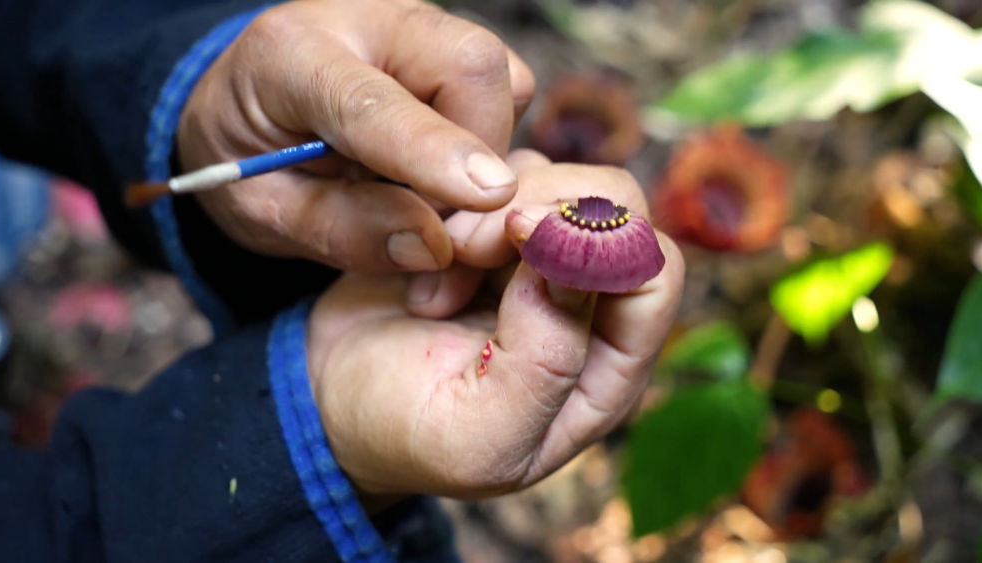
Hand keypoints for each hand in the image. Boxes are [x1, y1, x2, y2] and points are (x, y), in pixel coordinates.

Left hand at [176, 0, 534, 271]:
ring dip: (485, 150)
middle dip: (477, 153)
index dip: (432, 150)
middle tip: (437, 214)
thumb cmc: (248, 163)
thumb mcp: (266, 214)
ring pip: (503, 77)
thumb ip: (344, 230)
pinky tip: (437, 159)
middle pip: (468, 64)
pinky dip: (488, 138)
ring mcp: (414, 24)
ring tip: (426, 185)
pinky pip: (508, 89)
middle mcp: (362, 19)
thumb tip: (437, 245)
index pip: (374, 103)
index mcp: (291, 58)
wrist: (244, 110)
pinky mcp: (449, 43)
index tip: (487, 194)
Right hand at [305, 159, 684, 499]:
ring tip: (435, 264)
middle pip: (617, 208)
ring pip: (561, 180)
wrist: (329, 393)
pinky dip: (462, 191)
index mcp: (604, 369)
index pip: (653, 277)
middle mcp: (589, 307)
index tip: (516, 233)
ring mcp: (544, 259)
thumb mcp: (477, 434)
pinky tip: (427, 247)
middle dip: (535, 209)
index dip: (597, 240)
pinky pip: (507, 173)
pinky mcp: (497, 225)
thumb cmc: (403, 429)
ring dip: (488, 205)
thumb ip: (546, 364)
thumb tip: (582, 265)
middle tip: (459, 248)